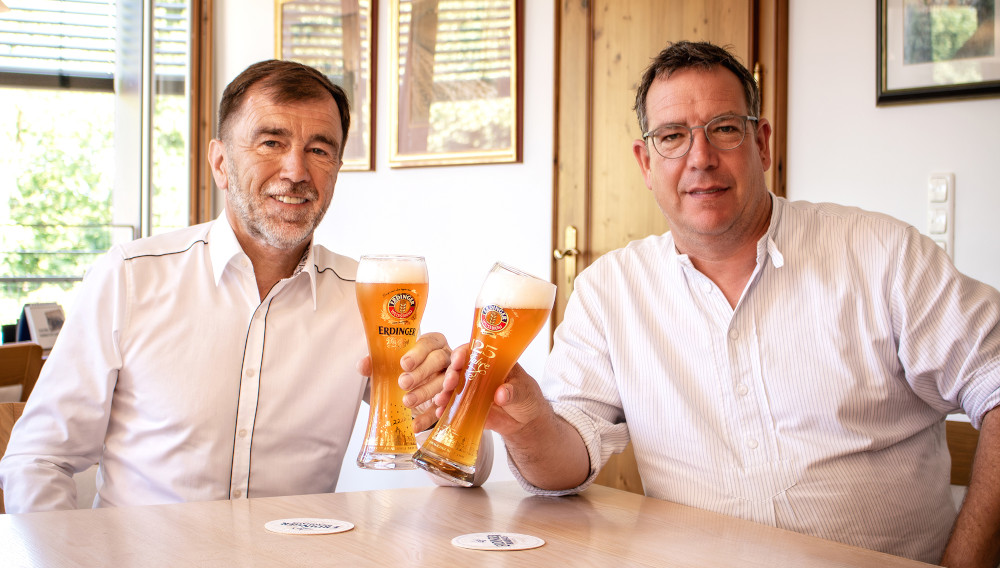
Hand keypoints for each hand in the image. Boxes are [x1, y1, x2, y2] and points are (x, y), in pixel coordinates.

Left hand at [357, 332, 451, 432]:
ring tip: (409, 402)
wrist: (415, 388)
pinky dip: (430, 416)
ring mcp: (451, 377)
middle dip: (422, 372)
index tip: (404, 364)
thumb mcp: (391, 365)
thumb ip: (377, 363)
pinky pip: (443, 407)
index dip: (418, 353)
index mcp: (432, 343)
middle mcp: (446, 357)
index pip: (429, 343)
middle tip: (403, 384)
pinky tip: (418, 423)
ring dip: (427, 392)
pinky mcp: (450, 398)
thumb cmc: (405, 370)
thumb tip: (362, 365)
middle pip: (439, 360)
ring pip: (444, 382)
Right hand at [436, 343, 550, 438]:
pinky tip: (441, 412)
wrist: (526, 421)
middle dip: (450, 374)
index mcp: (492, 362)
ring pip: (452, 387)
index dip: (463, 353)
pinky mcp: (468, 407)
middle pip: (458, 368)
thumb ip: (514, 392)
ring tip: (441, 399)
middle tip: (450, 382)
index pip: (474, 351)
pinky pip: (454, 406)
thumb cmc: (527, 398)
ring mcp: (471, 390)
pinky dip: (446, 409)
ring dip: (444, 391)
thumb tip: (501, 393)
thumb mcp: (525, 392)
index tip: (458, 360)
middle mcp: (478, 373)